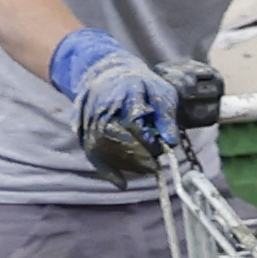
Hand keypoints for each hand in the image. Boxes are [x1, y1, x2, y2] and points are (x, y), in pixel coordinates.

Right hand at [49, 26, 182, 173]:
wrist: (107, 74)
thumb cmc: (140, 85)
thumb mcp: (161, 93)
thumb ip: (166, 117)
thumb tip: (171, 143)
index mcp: (123, 96)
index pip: (135, 124)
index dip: (150, 141)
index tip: (162, 149)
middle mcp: (103, 110)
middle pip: (117, 140)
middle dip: (139, 157)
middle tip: (155, 166)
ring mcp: (90, 122)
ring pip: (105, 150)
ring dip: (127, 164)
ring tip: (145, 168)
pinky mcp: (85, 133)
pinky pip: (93, 156)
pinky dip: (108, 171)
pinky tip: (122, 183)